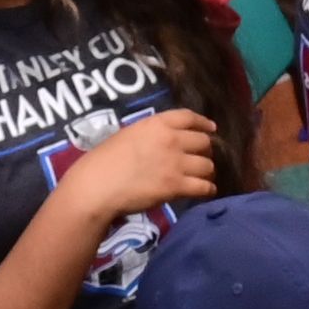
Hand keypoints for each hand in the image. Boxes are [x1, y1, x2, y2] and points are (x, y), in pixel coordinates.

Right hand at [64, 107, 222, 221]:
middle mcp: (171, 140)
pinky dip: (208, 189)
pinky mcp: (176, 186)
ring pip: (207, 165)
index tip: (211, 128)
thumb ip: (149, 135)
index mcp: (156, 124)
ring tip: (202, 177)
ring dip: (206, 171)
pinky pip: (204, 186)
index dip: (203, 122)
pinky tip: (207, 191)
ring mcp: (176, 163)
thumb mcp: (127, 135)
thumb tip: (162, 141)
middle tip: (200, 158)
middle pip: (204, 142)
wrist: (97, 186)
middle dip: (205, 150)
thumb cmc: (103, 161)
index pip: (189, 117)